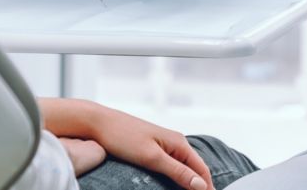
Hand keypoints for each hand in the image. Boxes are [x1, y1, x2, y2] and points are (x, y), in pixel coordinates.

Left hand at [39, 99, 211, 189]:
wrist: (98, 123)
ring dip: (189, 182)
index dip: (208, 187)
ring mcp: (163, 145)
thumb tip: (202, 185)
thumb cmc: (122, 136)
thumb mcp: (152, 158)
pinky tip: (175, 186)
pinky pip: (171, 165)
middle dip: (200, 186)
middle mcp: (174, 142)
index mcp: (178, 142)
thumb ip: (178, 171)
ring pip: (183, 168)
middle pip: (195, 169)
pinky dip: (177, 177)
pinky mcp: (152, 148)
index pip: (202, 169)